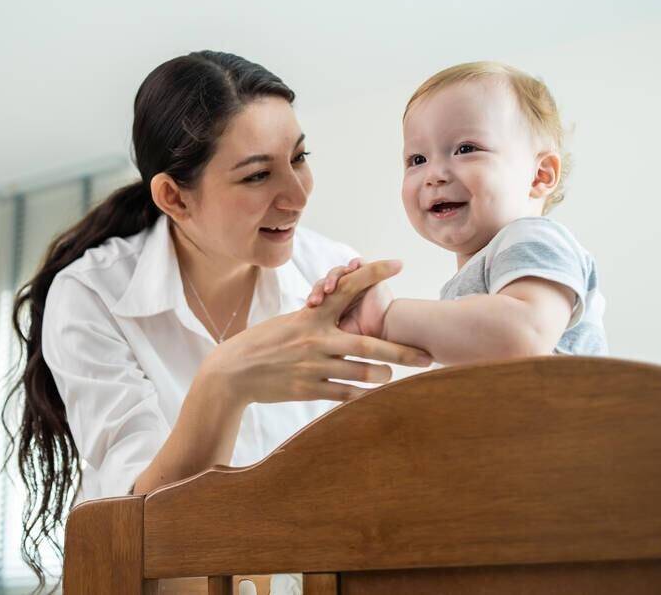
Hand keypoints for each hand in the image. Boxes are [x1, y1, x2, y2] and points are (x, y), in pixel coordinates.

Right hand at [200, 260, 430, 406]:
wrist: (233, 372)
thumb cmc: (263, 343)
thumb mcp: (289, 323)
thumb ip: (317, 318)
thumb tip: (339, 308)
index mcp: (312, 316)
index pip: (347, 288)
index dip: (374, 274)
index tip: (398, 263)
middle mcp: (316, 340)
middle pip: (369, 344)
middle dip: (402, 351)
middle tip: (427, 356)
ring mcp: (313, 367)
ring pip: (361, 373)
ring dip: (383, 377)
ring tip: (393, 377)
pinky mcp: (308, 390)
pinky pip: (345, 395)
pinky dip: (362, 396)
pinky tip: (374, 397)